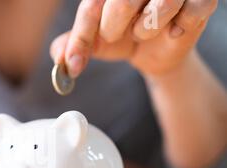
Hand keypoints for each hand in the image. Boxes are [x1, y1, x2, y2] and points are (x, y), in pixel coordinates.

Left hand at [50, 0, 217, 76]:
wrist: (154, 50)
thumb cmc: (121, 37)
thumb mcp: (94, 42)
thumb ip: (73, 46)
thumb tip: (60, 62)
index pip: (91, 6)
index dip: (80, 38)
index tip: (75, 66)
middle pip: (122, 0)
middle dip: (113, 27)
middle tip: (115, 34)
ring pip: (161, 5)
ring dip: (147, 28)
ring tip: (143, 31)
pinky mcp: (201, 0)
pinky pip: (192, 12)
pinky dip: (179, 28)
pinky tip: (172, 32)